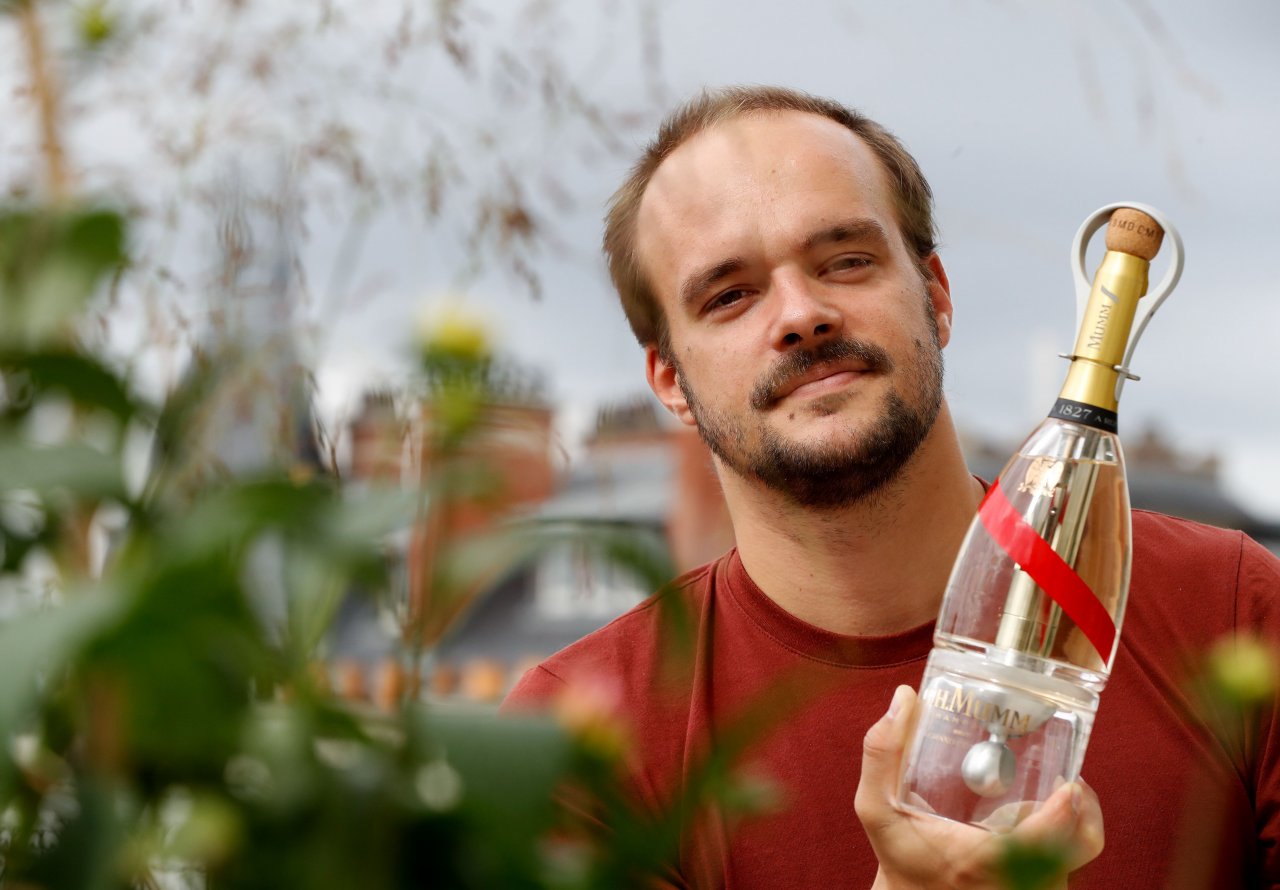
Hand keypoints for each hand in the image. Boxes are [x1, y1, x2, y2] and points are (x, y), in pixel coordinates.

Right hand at [854, 685, 1103, 889]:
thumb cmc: (899, 854)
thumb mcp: (876, 806)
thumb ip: (882, 753)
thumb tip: (905, 699)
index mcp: (984, 859)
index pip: (1045, 838)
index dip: (1064, 809)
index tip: (1068, 782)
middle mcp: (1016, 880)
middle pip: (1080, 844)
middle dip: (1084, 808)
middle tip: (1069, 777)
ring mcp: (1029, 887)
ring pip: (1077, 853)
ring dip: (1076, 821)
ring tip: (1061, 790)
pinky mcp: (1034, 888)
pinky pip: (1067, 864)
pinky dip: (1066, 838)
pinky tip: (1045, 814)